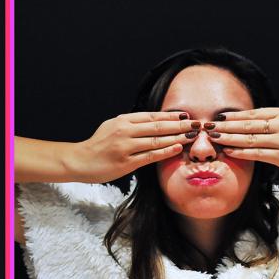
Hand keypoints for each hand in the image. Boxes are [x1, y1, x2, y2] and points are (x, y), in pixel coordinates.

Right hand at [66, 111, 198, 182]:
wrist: (80, 160)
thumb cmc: (99, 145)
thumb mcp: (113, 127)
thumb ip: (132, 124)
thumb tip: (153, 120)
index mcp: (123, 120)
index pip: (152, 116)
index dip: (171, 116)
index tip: (187, 115)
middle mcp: (125, 131)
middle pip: (158, 126)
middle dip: (180, 125)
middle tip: (197, 124)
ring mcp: (125, 147)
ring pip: (156, 140)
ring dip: (177, 137)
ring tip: (192, 136)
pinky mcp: (126, 163)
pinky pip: (150, 155)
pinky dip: (165, 151)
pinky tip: (177, 148)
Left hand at [206, 107, 278, 176]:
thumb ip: (278, 118)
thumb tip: (256, 119)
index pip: (254, 114)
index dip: (234, 115)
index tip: (218, 117)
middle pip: (248, 125)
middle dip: (226, 125)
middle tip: (208, 126)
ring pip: (250, 139)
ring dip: (230, 138)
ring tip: (214, 138)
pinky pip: (259, 154)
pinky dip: (242, 152)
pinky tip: (230, 151)